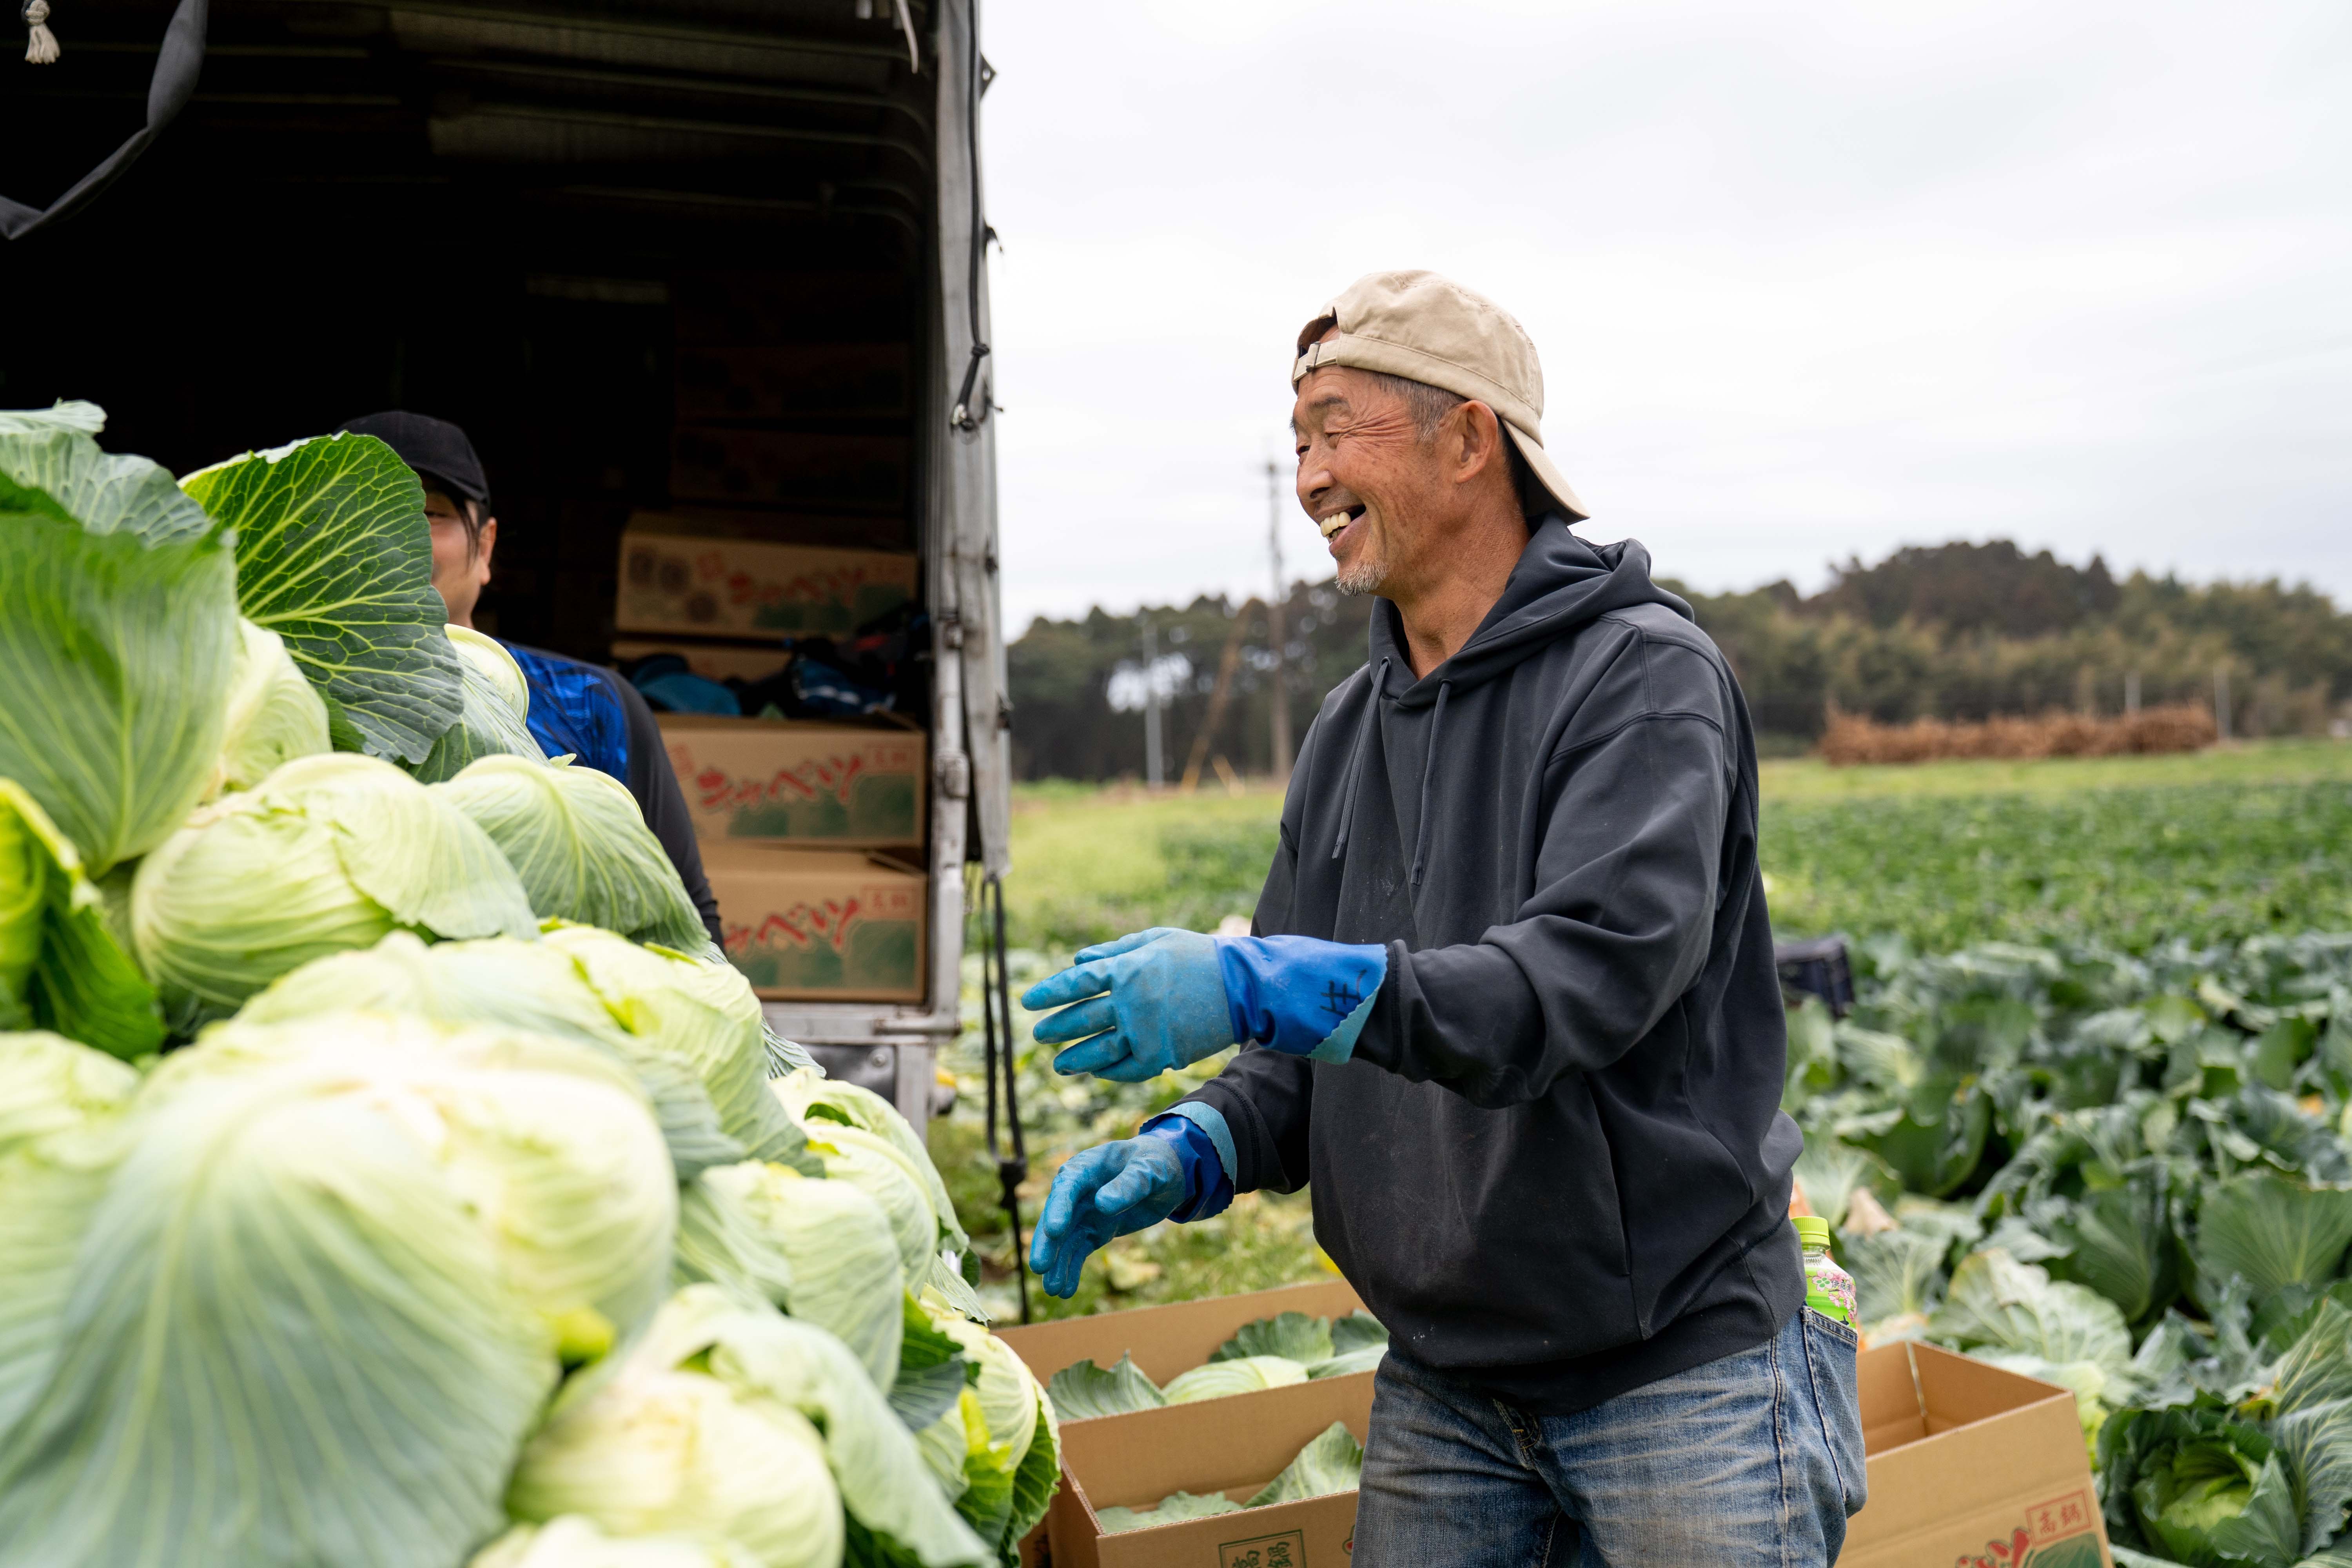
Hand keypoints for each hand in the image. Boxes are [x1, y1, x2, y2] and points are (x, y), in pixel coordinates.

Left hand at [1020, 927, 1237, 1081]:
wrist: (1242, 986)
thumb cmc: (1198, 956)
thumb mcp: (1157, 940)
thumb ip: (1115, 950)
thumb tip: (1077, 960)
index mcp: (1128, 968)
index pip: (1077, 982)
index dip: (1050, 992)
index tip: (1028, 1001)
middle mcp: (1131, 1002)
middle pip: (1081, 1019)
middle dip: (1056, 1028)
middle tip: (1039, 1034)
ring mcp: (1146, 1032)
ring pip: (1098, 1051)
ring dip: (1074, 1059)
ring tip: (1059, 1064)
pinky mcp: (1163, 1055)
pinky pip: (1126, 1070)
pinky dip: (1108, 1072)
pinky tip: (1096, 1071)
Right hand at [1028, 1136, 1187, 1297]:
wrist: (1166, 1176)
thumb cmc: (1156, 1163)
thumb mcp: (1150, 1170)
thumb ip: (1130, 1184)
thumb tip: (1102, 1205)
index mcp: (1087, 1167)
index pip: (1067, 1187)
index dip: (1059, 1208)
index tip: (1055, 1230)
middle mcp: (1078, 1192)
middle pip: (1058, 1217)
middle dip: (1048, 1243)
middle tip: (1039, 1267)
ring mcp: (1084, 1213)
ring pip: (1064, 1240)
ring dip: (1057, 1264)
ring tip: (1053, 1290)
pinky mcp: (1094, 1231)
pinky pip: (1078, 1251)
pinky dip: (1071, 1269)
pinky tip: (1066, 1291)